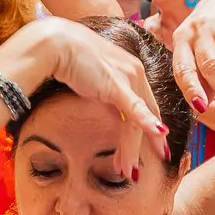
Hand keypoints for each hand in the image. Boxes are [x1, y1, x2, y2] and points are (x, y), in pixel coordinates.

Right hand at [1, 18, 169, 179]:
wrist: (56, 43)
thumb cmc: (69, 57)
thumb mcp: (96, 79)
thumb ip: (108, 95)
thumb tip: (112, 113)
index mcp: (132, 70)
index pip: (147, 104)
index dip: (152, 126)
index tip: (156, 145)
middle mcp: (136, 72)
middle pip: (149, 114)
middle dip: (151, 142)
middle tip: (158, 160)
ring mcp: (128, 77)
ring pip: (137, 121)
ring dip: (133, 149)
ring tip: (129, 172)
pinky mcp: (116, 84)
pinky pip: (134, 109)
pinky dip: (146, 123)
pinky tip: (157, 135)